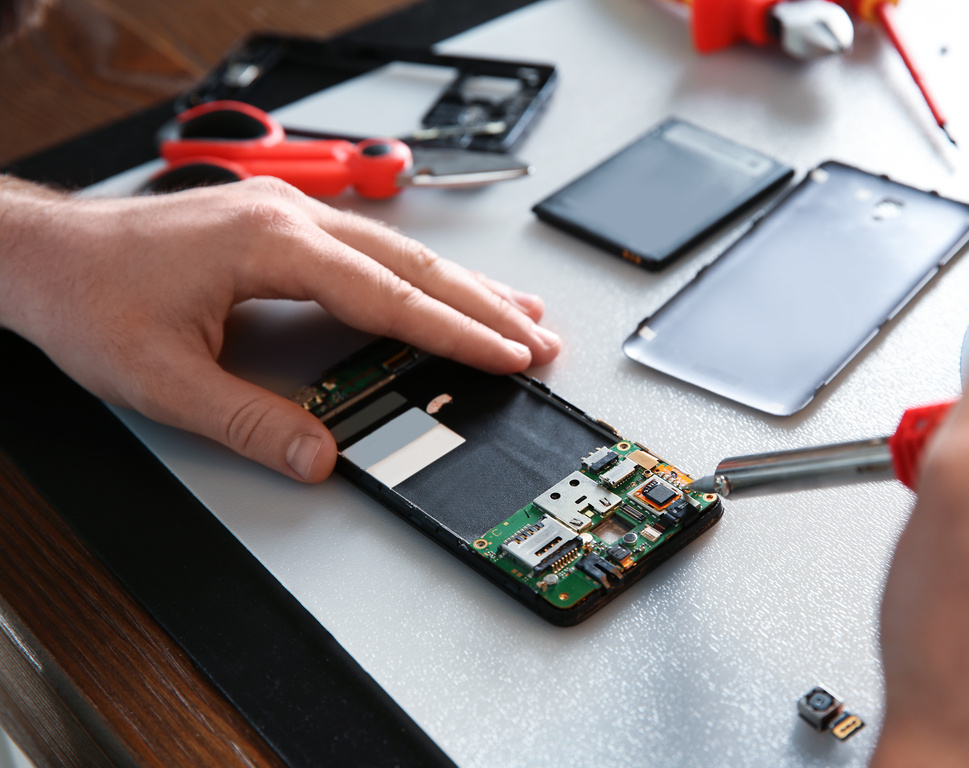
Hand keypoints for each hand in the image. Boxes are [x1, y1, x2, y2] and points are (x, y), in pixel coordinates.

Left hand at [0, 176, 559, 481]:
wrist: (43, 254)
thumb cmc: (93, 300)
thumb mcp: (163, 379)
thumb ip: (248, 421)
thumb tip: (317, 457)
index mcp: (272, 246)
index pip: (389, 297)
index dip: (457, 332)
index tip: (509, 355)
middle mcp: (290, 222)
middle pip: (412, 266)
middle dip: (484, 306)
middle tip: (540, 339)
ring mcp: (288, 219)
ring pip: (399, 254)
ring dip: (463, 287)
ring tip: (521, 313)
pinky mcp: (280, 230)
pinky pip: (372, 253)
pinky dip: (419, 279)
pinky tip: (445, 292)